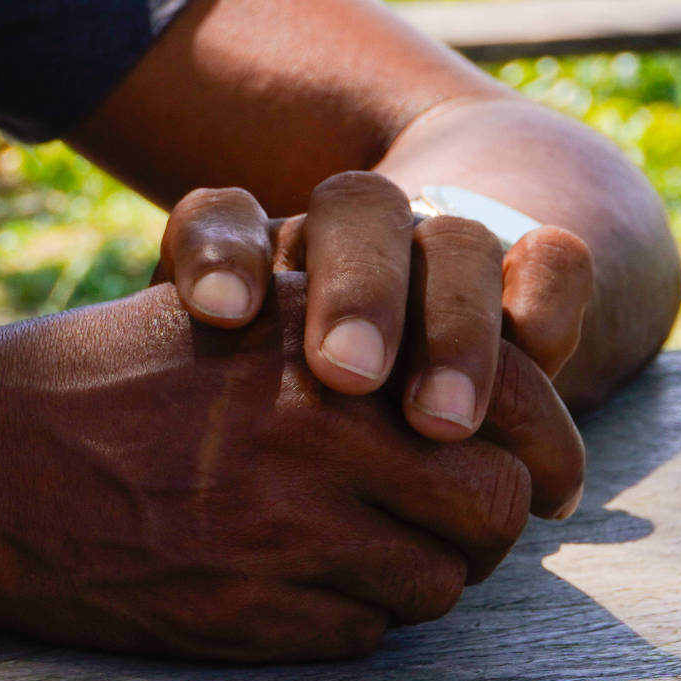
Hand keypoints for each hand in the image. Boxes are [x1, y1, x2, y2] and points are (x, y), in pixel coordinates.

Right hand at [0, 275, 581, 661]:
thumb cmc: (88, 379)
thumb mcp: (224, 315)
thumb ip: (338, 332)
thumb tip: (464, 377)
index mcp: (320, 345)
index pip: (505, 403)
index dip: (544, 447)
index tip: (546, 475)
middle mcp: (317, 435)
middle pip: (494, 510)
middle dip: (486, 525)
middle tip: (449, 526)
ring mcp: (281, 534)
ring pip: (437, 586)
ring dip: (418, 578)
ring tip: (363, 557)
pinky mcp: (242, 618)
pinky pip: (359, 638)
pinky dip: (347, 623)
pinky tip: (294, 593)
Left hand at [153, 173, 598, 449]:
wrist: (424, 380)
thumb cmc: (241, 458)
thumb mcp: (199, 434)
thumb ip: (168, 425)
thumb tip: (129, 465)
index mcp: (251, 252)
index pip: (222, 220)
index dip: (222, 255)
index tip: (216, 315)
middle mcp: (349, 238)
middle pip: (357, 215)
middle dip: (355, 292)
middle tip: (346, 378)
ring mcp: (440, 253)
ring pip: (454, 241)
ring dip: (451, 325)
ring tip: (440, 424)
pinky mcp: (525, 280)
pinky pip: (551, 263)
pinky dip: (546, 303)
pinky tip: (541, 359)